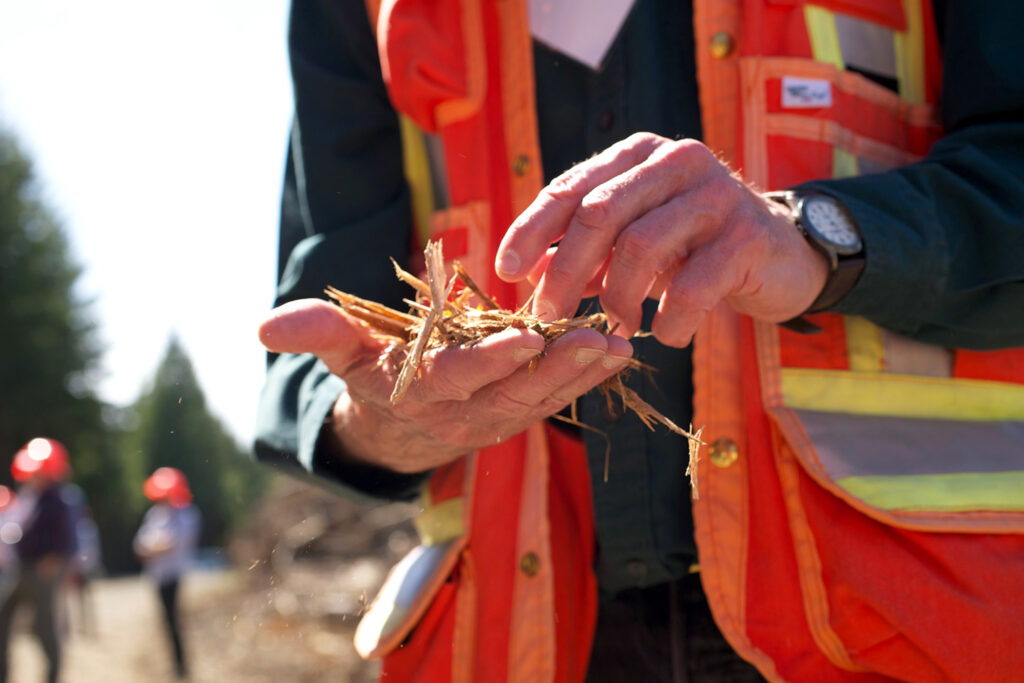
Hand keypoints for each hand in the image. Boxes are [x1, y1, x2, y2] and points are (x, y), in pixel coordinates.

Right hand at [258, 299, 632, 472]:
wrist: (398, 430)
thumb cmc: (370, 375)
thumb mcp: (342, 353)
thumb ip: (316, 333)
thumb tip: (263, 326)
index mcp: (419, 392)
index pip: (455, 378)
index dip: (488, 362)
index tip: (524, 338)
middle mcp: (463, 413)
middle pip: (513, 391)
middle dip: (556, 367)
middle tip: (596, 339)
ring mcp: (497, 418)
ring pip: (544, 398)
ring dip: (583, 374)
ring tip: (620, 345)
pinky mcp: (520, 414)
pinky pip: (557, 399)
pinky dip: (588, 379)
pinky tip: (620, 353)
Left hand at [494, 133, 828, 346]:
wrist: (780, 256)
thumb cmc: (692, 248)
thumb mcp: (632, 243)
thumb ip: (583, 250)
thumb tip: (526, 274)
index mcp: (637, 156)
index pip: (571, 188)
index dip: (532, 230)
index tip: (506, 271)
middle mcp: (674, 162)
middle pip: (599, 213)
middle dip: (566, 271)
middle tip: (550, 318)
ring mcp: (715, 194)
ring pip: (640, 246)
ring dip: (618, 299)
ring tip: (617, 328)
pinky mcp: (748, 236)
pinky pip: (694, 285)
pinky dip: (671, 319)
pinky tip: (668, 335)